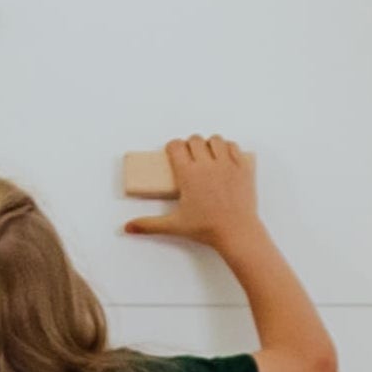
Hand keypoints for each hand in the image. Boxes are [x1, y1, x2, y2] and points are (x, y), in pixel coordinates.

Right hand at [124, 133, 258, 250]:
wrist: (236, 232)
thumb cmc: (207, 229)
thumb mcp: (174, 225)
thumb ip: (148, 224)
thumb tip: (129, 228)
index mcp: (187, 174)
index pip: (176, 146)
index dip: (172, 148)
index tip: (173, 153)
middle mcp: (206, 164)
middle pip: (194, 140)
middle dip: (190, 146)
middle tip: (190, 158)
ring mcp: (226, 163)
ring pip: (215, 139)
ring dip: (209, 145)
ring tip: (208, 157)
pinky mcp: (242, 166)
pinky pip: (234, 146)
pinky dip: (228, 149)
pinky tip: (224, 158)